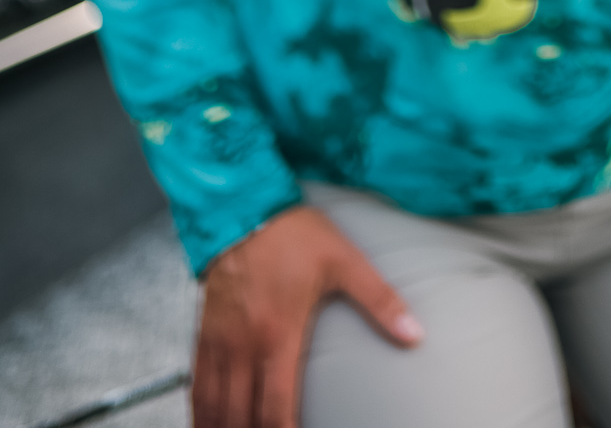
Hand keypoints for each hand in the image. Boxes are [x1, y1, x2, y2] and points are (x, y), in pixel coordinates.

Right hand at [192, 204, 422, 427]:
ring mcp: (219, 340)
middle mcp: (243, 345)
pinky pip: (196, 383)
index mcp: (277, 334)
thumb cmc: (294, 234)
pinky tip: (207, 422)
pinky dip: (200, 410)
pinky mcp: (204, 331)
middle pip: (239, 416)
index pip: (275, 407)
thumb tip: (415, 334)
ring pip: (212, 405)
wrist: (244, 205)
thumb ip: (379, 300)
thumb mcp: (344, 261)